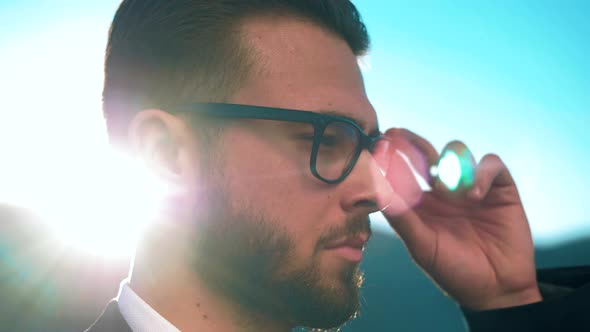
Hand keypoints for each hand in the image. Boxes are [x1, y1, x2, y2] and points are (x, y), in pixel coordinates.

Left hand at [373, 128, 541, 309]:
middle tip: (395, 135)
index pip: (405, 171)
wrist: (496, 290)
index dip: (393, 156)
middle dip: (411, 142)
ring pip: (458, 152)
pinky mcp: (499, 188)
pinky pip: (491, 164)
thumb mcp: (421, 245)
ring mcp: (471, 186)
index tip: (380, 143)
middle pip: (427, 154)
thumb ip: (402, 218)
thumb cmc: (453, 271)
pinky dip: (481, 173)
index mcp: (422, 202)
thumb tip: (379, 190)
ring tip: (447, 190)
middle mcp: (444, 190)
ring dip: (449, 162)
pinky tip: (473, 195)